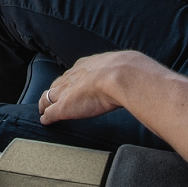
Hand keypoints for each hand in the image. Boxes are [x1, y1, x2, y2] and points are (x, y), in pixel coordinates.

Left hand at [38, 51, 152, 124]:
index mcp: (87, 66)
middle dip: (54, 91)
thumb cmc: (128, 72)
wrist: (121, 76)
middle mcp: (73, 76)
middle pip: (57, 84)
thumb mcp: (125, 66)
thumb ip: (127, 70)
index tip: (68, 86)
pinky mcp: (63, 107)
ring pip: (49, 96)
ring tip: (44, 109)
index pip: (73, 74)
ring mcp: (67, 91)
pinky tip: (46, 121)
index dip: (69, 82)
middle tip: (50, 98)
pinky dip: (47, 116)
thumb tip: (143, 73)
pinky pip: (50, 112)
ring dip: (46, 103)